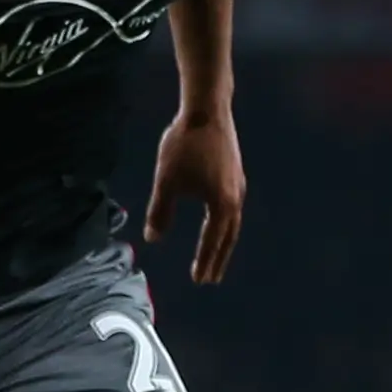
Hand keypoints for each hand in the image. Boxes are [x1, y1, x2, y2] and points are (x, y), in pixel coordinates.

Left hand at [144, 110, 244, 282]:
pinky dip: (225, 223)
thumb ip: (160, 212)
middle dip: (218, 258)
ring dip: (223, 242)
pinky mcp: (235, 173)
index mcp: (220, 205)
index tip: (200, 280)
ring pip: (232, 222)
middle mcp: (235, 198)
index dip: (204, 261)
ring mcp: (238, 185)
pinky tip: (218, 220)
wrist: (207, 110)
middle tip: (210, 278)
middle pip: (227, 236)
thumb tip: (153, 239)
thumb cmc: (184, 145)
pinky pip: (232, 208)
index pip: (211, 241)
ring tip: (216, 255)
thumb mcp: (166, 181)